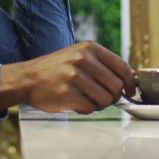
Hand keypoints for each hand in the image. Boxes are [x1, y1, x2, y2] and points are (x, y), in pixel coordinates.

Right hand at [0, 41, 136, 113]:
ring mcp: (75, 76)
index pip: (122, 66)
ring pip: (105, 99)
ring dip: (99, 105)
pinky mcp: (67, 93)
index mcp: (89, 48)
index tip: (130, 91)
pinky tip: (76, 104)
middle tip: (101, 99)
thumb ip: (102, 64)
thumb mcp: (79, 56)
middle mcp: (83, 59)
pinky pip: (90, 108)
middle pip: (116, 86)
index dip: (130, 82)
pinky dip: (86, 110)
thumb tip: (130, 79)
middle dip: (112, 97)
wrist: (27, 78)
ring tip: (87, 100)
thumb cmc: (57, 70)